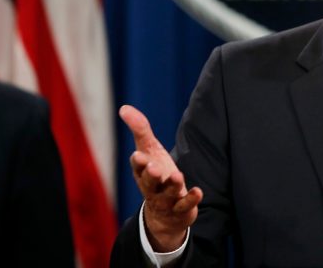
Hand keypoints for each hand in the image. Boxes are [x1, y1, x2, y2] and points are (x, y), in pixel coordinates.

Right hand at [119, 105, 203, 251]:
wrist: (164, 214)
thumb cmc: (156, 174)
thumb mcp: (149, 151)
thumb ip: (140, 130)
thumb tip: (124, 108)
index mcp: (143, 173)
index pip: (138, 168)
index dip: (139, 162)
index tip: (137, 155)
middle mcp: (152, 188)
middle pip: (149, 183)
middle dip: (151, 176)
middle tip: (154, 168)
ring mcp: (166, 200)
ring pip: (167, 194)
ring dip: (172, 186)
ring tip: (178, 176)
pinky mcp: (181, 209)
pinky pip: (185, 206)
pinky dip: (191, 199)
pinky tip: (198, 191)